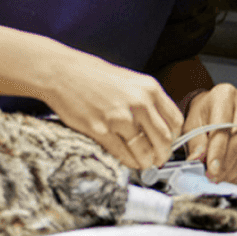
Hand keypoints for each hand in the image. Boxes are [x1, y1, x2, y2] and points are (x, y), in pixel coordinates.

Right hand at [42, 55, 184, 170]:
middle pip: (163, 139)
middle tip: (157, 160)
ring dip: (145, 162)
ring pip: (144, 151)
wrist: (61, 72)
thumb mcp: (128, 80)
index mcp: (149, 88)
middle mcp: (139, 103)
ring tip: (142, 163)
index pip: (175, 121)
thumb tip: (156, 126)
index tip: (168, 144)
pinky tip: (127, 160)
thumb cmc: (91, 75)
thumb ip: (145, 100)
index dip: (174, 138)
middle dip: (162, 155)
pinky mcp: (101, 130)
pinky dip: (128, 161)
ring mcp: (120, 118)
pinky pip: (122, 154)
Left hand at [182, 83, 236, 182]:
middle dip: (226, 164)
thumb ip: (195, 143)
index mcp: (225, 95)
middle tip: (214, 177)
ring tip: (221, 178)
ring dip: (235, 169)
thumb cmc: (203, 114)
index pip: (223, 128)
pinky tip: (232, 175)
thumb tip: (198, 160)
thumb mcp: (191, 124)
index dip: (217, 152)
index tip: (211, 170)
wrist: (214, 109)